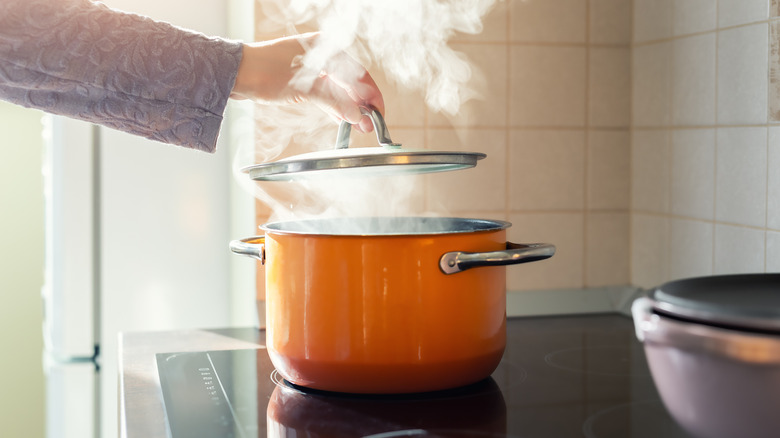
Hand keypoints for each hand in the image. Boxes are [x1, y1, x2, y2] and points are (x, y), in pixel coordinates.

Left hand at [230, 32, 383, 132]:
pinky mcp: (302, 80)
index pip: (359, 74)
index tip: (378, 113)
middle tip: (369, 125)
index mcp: (326, 48)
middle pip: (350, 82)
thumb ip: (335, 102)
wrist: (235, 73)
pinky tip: (343, 119)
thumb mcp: (305, 88)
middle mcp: (321, 55)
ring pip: (338, 90)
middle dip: (361, 105)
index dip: (371, 95)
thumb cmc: (265, 71)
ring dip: (349, 108)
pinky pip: (325, 94)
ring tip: (359, 126)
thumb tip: (357, 116)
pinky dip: (334, 106)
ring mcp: (311, 67)